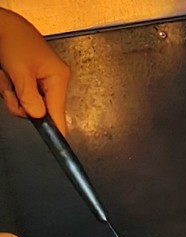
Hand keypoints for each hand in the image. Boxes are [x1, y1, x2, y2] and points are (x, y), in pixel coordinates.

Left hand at [0, 9, 70, 132]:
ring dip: (11, 92)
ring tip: (7, 73)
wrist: (2, 23)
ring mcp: (42, 80)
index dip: (55, 128)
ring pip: (26, 102)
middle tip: (10, 85)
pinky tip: (7, 73)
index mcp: (59, 78)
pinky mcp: (32, 78)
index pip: (59, 111)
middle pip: (39, 109)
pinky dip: (10, 86)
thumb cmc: (13, 39)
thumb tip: (38, 116)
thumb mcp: (19, 70)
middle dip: (19, 101)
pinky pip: (21, 94)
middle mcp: (54, 80)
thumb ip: (29, 96)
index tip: (58, 143)